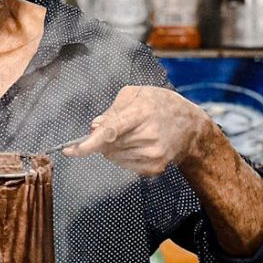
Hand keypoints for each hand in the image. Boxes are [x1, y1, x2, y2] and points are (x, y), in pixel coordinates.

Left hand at [62, 85, 210, 174]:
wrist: (191, 127)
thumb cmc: (161, 104)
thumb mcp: (137, 94)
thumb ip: (113, 110)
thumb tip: (94, 126)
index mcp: (141, 113)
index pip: (110, 132)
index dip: (89, 143)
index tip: (70, 150)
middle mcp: (148, 136)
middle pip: (108, 146)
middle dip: (101, 139)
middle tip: (115, 128)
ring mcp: (153, 155)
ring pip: (114, 157)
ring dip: (113, 148)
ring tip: (132, 134)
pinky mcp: (155, 168)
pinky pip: (124, 165)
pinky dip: (123, 156)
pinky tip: (138, 144)